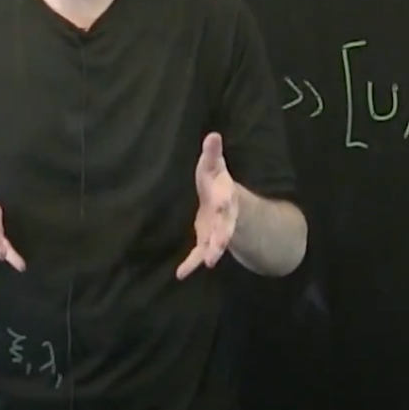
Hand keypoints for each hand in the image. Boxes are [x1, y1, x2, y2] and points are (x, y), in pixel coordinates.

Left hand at [177, 131, 239, 278]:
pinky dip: (191, 265)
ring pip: (215, 244)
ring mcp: (215, 231)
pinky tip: (181, 274)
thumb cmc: (215, 180)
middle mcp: (224, 217)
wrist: (222, 200)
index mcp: (226, 196)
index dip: (225, 202)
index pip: (227, 199)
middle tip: (220, 247)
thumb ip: (212, 152)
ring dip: (211, 253)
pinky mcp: (205, 240)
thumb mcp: (213, 164)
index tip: (222, 206)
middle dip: (223, 237)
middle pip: (226, 228)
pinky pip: (198, 254)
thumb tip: (213, 134)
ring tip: (208, 264)